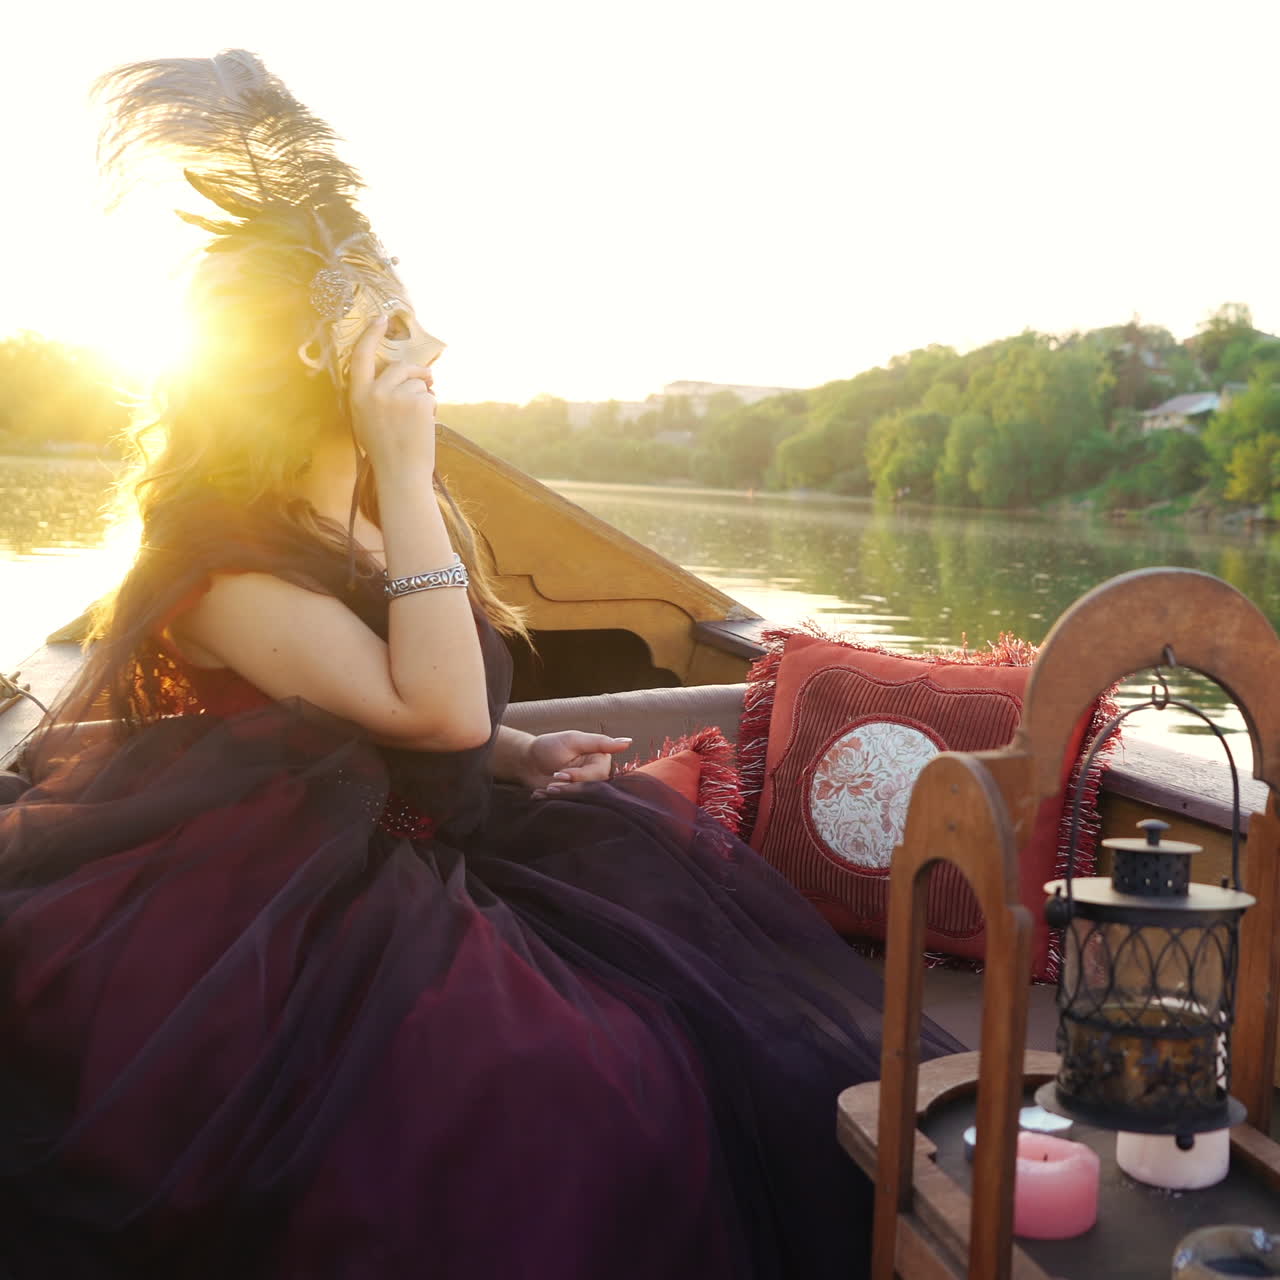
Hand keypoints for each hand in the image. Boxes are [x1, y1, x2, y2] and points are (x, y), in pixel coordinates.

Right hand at [348, 315, 437, 470]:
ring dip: (425, 396)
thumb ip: (375, 395)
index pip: (360, 357)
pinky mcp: (417, 401)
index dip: (370, 335)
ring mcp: (396, 396)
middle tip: (430, 382)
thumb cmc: (386, 451)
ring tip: (419, 421)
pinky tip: (425, 425)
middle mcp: (374, 392)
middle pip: (400, 367)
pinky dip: (432, 407)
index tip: (381, 319)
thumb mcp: (367, 419)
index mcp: (357, 396)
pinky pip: (429, 394)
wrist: (400, 474)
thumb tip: (397, 373)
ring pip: (418, 382)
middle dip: (418, 373)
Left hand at [521, 730, 632, 795]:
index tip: (560, 773)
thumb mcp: (573, 740)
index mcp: (601, 760)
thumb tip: (628, 742)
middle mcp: (596, 776)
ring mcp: (584, 789)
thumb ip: (600, 742)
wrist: (527, 761)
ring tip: (546, 788)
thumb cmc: (549, 746)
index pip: (599, 774)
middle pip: (592, 789)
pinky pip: (570, 805)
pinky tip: (541, 794)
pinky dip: (554, 801)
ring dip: (562, 796)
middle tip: (551, 784)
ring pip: (582, 799)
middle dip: (569, 788)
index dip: (580, 776)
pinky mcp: (573, 800)